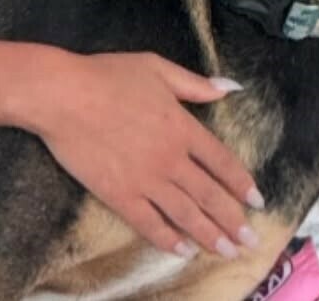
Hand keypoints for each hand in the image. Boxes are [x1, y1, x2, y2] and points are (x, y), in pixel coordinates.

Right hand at [29, 51, 262, 258]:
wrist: (62, 95)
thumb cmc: (106, 75)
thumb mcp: (154, 67)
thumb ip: (194, 83)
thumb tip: (232, 87)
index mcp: (182, 127)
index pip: (222, 162)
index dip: (241, 183)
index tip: (256, 200)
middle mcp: (171, 159)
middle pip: (210, 196)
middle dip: (233, 220)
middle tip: (250, 240)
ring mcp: (146, 181)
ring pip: (186, 215)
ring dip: (210, 236)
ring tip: (226, 251)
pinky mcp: (119, 195)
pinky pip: (150, 224)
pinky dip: (169, 240)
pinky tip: (182, 250)